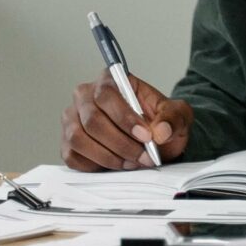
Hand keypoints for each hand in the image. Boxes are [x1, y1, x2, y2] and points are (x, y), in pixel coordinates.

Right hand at [61, 72, 194, 170]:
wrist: (154, 141)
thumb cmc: (159, 122)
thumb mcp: (177, 115)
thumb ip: (173, 118)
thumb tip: (161, 131)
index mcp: (109, 80)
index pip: (107, 95)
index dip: (125, 118)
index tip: (146, 136)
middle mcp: (85, 97)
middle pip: (92, 120)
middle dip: (121, 143)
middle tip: (143, 156)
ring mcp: (73, 120)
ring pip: (79, 139)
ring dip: (108, 156)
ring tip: (131, 162)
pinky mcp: (68, 143)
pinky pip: (73, 157)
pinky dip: (95, 165)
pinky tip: (116, 165)